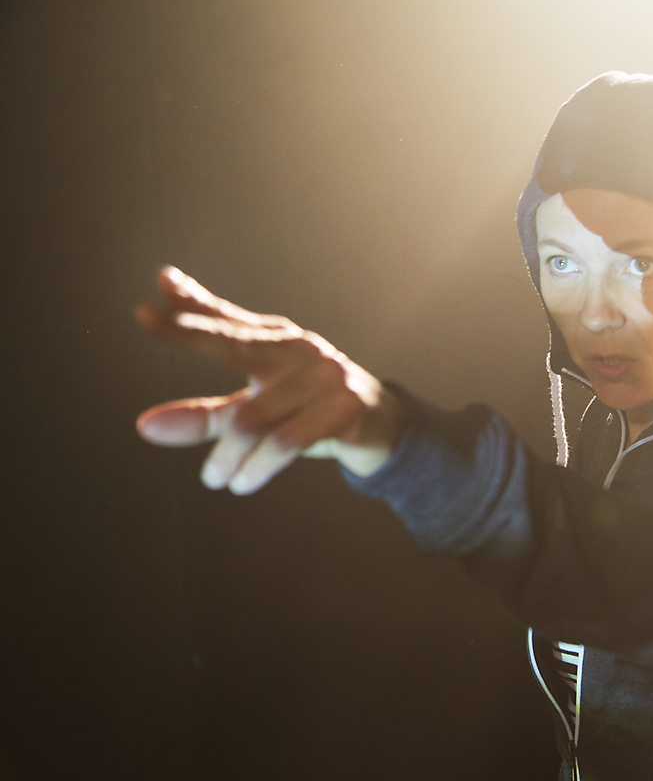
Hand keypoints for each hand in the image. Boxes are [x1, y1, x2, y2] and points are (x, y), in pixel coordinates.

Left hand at [135, 266, 404, 493]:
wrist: (381, 425)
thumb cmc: (310, 409)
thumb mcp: (257, 410)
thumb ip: (203, 414)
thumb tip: (144, 427)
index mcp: (277, 341)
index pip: (225, 322)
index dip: (189, 307)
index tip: (150, 298)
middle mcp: (298, 350)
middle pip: (235, 342)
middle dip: (190, 334)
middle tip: (149, 323)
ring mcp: (324, 377)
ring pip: (254, 418)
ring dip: (227, 456)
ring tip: (215, 479)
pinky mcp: (345, 409)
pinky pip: (288, 442)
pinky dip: (258, 467)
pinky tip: (243, 482)